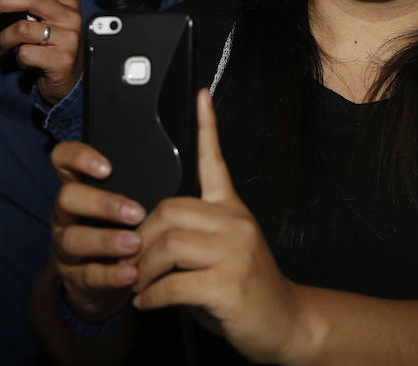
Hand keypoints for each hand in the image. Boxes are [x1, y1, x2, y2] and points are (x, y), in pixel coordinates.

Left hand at [0, 0, 83, 103]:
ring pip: (23, 28)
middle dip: (1, 1)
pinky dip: (17, 58)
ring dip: (5, 37)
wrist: (69, 81)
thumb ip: (15, 6)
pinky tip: (23, 61)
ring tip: (4, 45)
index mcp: (68, 3)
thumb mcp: (35, 22)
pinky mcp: (61, 60)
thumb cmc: (49, 47)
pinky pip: (26, 53)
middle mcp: (71, 18)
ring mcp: (69, 39)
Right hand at [50, 141, 146, 321]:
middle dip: (102, 203)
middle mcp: (67, 214)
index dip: (78, 157)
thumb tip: (196, 152)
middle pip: (67, 198)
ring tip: (135, 244)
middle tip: (136, 212)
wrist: (111, 285)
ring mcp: (66, 246)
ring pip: (72, 239)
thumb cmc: (128, 230)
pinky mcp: (75, 278)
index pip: (63, 159)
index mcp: (81, 187)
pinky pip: (88, 275)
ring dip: (105, 240)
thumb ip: (152, 179)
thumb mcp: (133, 201)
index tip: (107, 167)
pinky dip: (111, 275)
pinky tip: (132, 274)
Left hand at [132, 91, 307, 362]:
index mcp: (232, 211)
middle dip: (141, 239)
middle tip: (131, 263)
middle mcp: (234, 224)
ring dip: (142, 270)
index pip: (216, 162)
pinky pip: (173, 284)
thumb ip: (193, 237)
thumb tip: (143, 239)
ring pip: (168, 245)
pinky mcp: (227, 285)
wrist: (286, 323)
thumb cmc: (246, 290)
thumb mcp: (223, 254)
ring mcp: (234, 253)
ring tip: (137, 287)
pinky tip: (148, 303)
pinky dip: (152, 296)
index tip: (201, 95)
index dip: (207, 128)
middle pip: (169, 210)